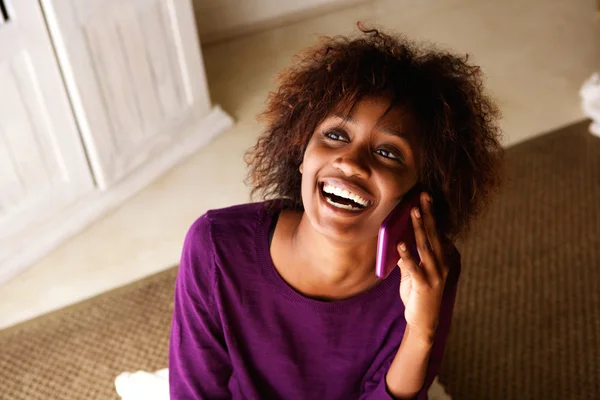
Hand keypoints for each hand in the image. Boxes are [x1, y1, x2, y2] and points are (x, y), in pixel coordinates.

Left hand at [397, 192, 449, 343]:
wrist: (424, 320)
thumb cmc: (418, 293)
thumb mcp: (413, 271)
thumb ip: (408, 255)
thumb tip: (398, 238)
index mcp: (443, 258)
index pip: (437, 231)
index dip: (431, 214)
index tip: (425, 197)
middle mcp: (443, 263)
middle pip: (434, 234)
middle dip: (428, 214)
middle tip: (423, 196)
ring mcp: (436, 274)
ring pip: (426, 246)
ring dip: (419, 227)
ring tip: (414, 211)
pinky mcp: (424, 285)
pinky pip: (414, 267)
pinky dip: (407, 254)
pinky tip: (400, 243)